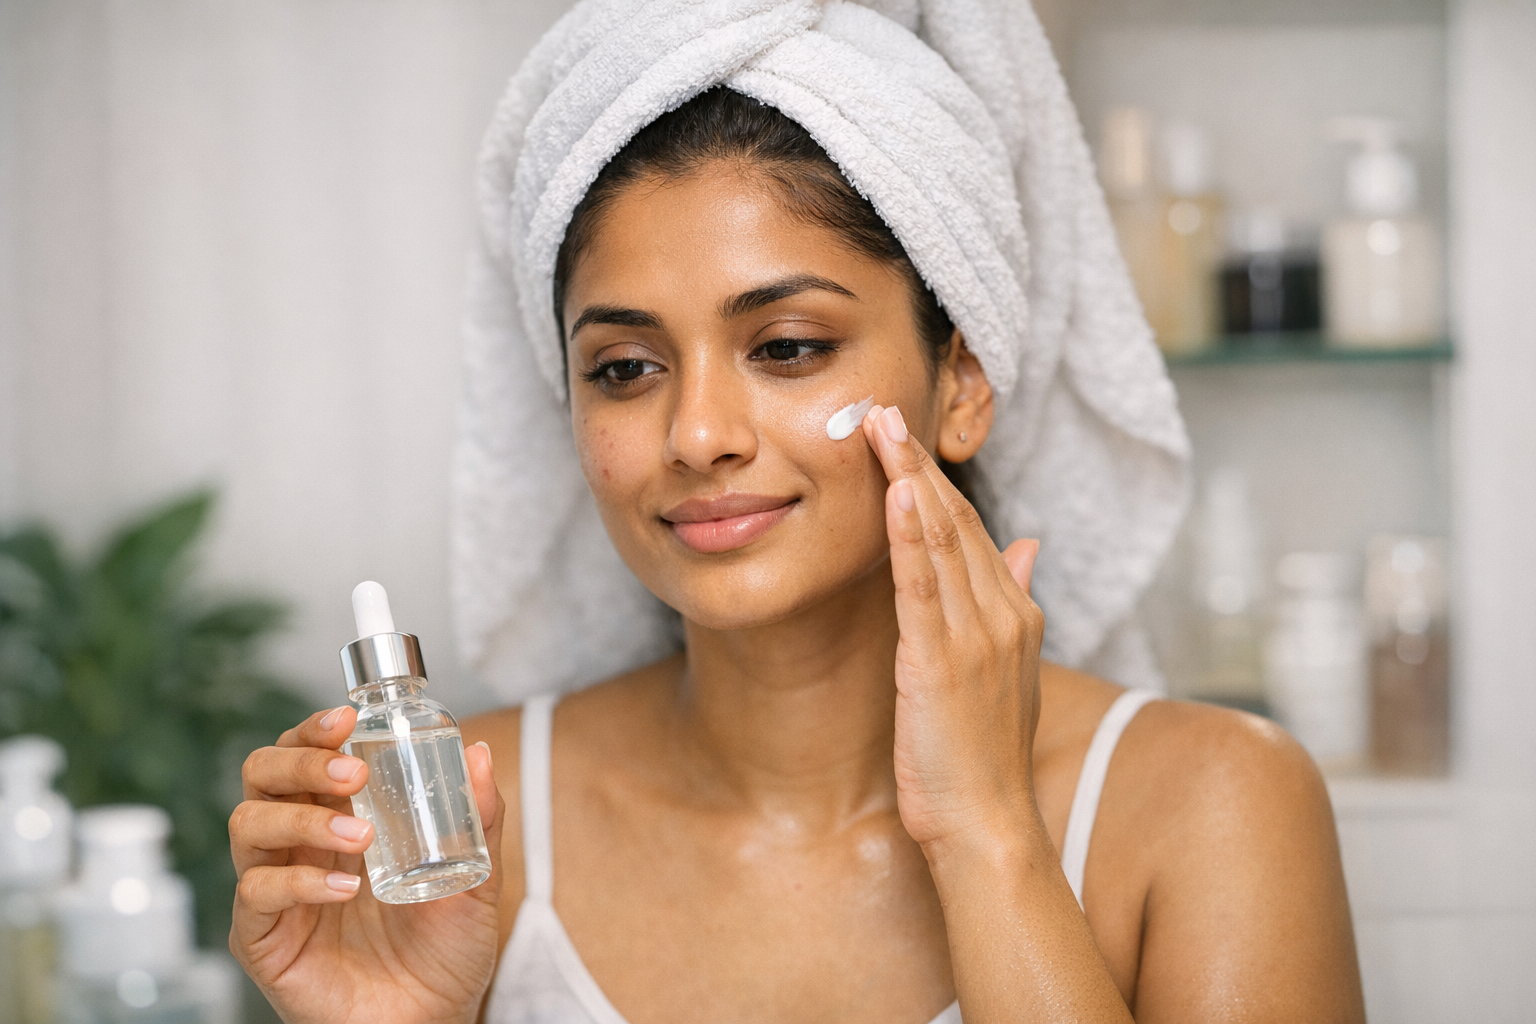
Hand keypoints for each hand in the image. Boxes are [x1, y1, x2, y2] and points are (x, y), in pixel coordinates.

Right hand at [229, 707, 504, 1023]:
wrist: (434, 1020)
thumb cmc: (447, 951)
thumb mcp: (476, 878)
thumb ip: (479, 819)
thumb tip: (479, 754)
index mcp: (341, 816)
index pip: (306, 754)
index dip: (314, 730)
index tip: (347, 718)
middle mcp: (301, 845)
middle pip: (262, 775)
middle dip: (299, 760)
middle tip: (350, 771)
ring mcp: (278, 889)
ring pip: (250, 825)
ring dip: (304, 819)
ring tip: (361, 838)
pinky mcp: (263, 938)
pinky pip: (255, 894)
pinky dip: (298, 883)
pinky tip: (343, 890)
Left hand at [860, 403, 1044, 851]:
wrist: (989, 825)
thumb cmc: (984, 755)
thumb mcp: (1007, 671)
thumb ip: (1014, 600)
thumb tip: (1028, 544)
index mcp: (1014, 612)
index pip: (972, 528)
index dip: (934, 478)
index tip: (903, 435)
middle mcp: (1002, 613)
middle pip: (956, 519)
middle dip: (917, 461)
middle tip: (880, 407)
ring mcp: (975, 635)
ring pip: (939, 539)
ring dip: (907, 477)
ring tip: (879, 426)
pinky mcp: (939, 661)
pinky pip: (923, 586)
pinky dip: (909, 536)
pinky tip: (895, 493)